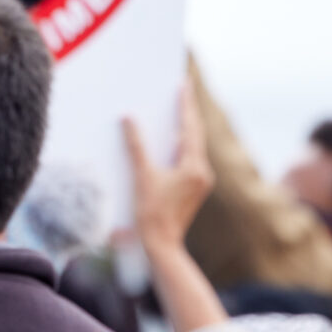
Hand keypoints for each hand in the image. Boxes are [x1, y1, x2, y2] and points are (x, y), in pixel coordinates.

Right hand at [125, 79, 211, 253]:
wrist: (162, 246)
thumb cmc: (152, 214)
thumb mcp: (142, 176)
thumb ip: (136, 145)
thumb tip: (128, 119)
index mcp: (194, 167)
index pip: (190, 128)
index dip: (186, 105)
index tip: (183, 85)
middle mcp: (203, 172)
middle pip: (195, 135)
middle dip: (187, 113)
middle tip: (182, 91)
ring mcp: (201, 182)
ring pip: (193, 147)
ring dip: (184, 130)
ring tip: (176, 111)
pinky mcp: (194, 189)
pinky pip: (189, 159)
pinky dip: (180, 147)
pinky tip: (170, 141)